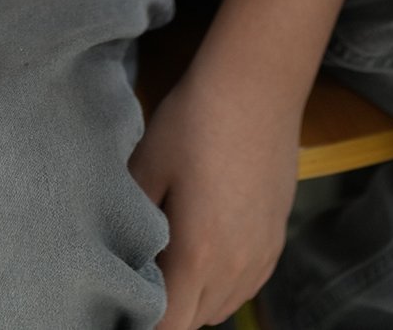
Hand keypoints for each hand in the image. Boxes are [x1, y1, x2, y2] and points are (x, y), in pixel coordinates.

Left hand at [130, 48, 299, 328]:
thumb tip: (117, 259)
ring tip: (168, 259)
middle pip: (193, 323)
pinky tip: (203, 249)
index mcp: (198, 256)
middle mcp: (235, 269)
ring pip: (219, 309)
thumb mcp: (146, 166)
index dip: (141, 321)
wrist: (256, 87)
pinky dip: (220, 284)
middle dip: (164, 311)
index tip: (122, 303)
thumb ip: (129, 223)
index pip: (169, 327)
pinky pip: (244, 288)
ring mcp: (261, 259)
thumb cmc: (194, 121)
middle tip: (139, 275)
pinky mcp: (275, 244)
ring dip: (192, 299)